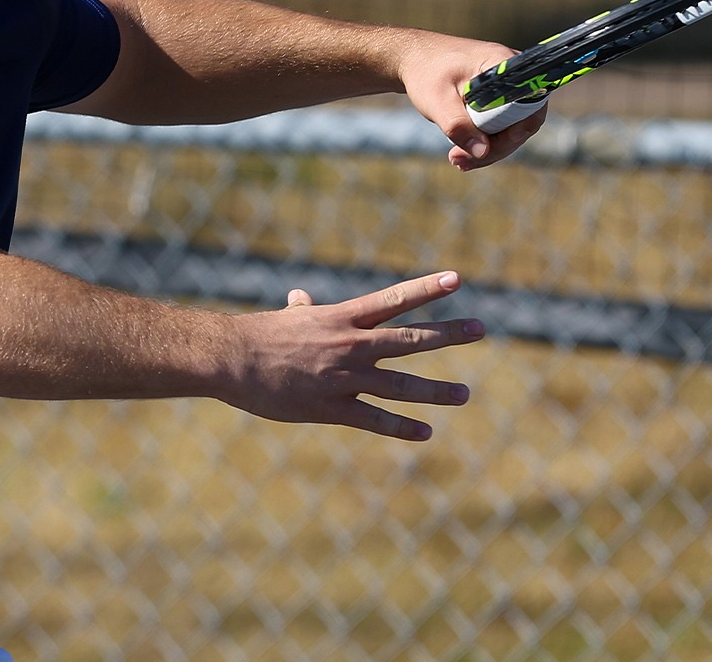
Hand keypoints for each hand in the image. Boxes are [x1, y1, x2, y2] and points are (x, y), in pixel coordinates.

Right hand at [216, 271, 483, 440]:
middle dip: (449, 334)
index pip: (393, 299)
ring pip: (402, 384)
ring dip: (436, 391)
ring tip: (464, 393)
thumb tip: (300, 297)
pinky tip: (425, 432)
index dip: (427, 288)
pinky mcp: (332, 408)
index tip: (457, 279)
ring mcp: (344, 377)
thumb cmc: (255, 336)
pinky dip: (402, 427)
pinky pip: (375, 419)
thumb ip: (303, 310)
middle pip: (410, 340)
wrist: (230, 360)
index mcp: (341, 318)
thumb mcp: (285, 318)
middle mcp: (350, 345)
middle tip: (481, 329)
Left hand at [392, 31, 544, 170]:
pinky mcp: (499, 96)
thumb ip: (457, 125)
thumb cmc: (425, 72)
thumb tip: (482, 152)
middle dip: (494, 148)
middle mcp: (514, 74)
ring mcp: (508, 85)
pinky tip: (462, 152)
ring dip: (487, 149)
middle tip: (460, 161)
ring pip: (511, 127)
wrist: (412, 58)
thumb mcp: (436, 100)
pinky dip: (483, 140)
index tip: (487, 149)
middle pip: (522, 121)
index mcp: (505, 65)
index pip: (529, 106)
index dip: (514, 133)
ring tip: (457, 160)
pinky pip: (501, 123)